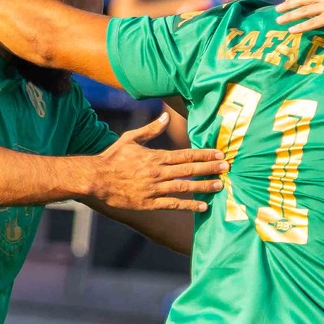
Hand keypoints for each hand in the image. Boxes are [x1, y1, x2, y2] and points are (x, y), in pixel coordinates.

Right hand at [85, 112, 227, 211]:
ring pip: (184, 187)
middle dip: (210, 168)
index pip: (185, 154)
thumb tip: (166, 117)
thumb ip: (151, 129)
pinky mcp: (149, 203)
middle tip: (228, 167)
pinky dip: (189, 205)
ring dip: (204, 186)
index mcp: (155, 156)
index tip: (219, 154)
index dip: (204, 154)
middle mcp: (158, 172)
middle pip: (189, 169)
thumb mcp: (130, 139)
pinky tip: (203, 206)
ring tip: (220, 185)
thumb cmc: (112, 157)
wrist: (95, 179)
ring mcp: (154, 189)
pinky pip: (173, 204)